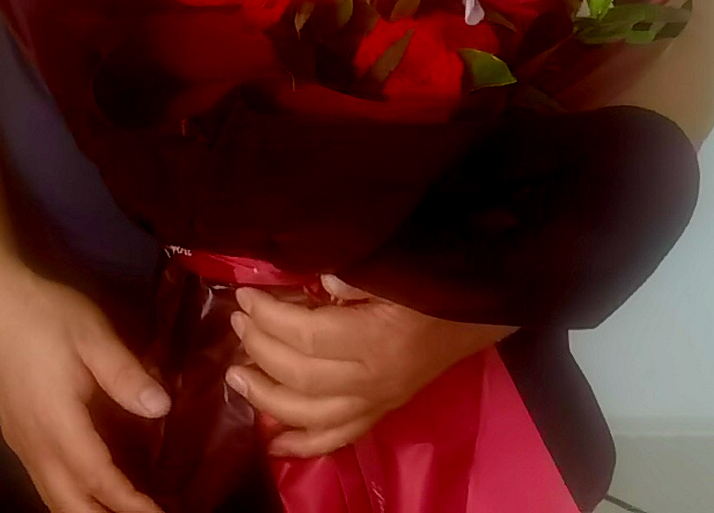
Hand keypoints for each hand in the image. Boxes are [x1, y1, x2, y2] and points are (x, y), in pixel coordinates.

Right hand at [0, 271, 171, 512]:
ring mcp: (19, 439)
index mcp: (57, 423)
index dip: (130, 503)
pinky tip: (86, 487)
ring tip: (119, 511)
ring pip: (52, 496)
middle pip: (69, 504)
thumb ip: (126, 375)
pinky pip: (42, 480)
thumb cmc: (41, 313)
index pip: (98, 480)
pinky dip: (68, 496)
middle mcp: (34, 442)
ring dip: (85, 511)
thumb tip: (161, 408)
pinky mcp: (13, 431)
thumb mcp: (92, 336)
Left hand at [224, 277, 512, 460]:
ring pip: (311, 416)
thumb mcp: (399, 270)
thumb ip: (359, 276)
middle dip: (260, 349)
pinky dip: (302, 443)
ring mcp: (377, 402)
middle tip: (236, 324)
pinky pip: (337, 438)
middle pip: (301, 376)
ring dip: (267, 398)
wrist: (477, 314)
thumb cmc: (434, 286)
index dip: (269, 317)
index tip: (245, 297)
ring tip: (236, 376)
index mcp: (378, 341)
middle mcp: (375, 381)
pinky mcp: (380, 412)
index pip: (308, 336)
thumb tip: (320, 280)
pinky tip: (271, 441)